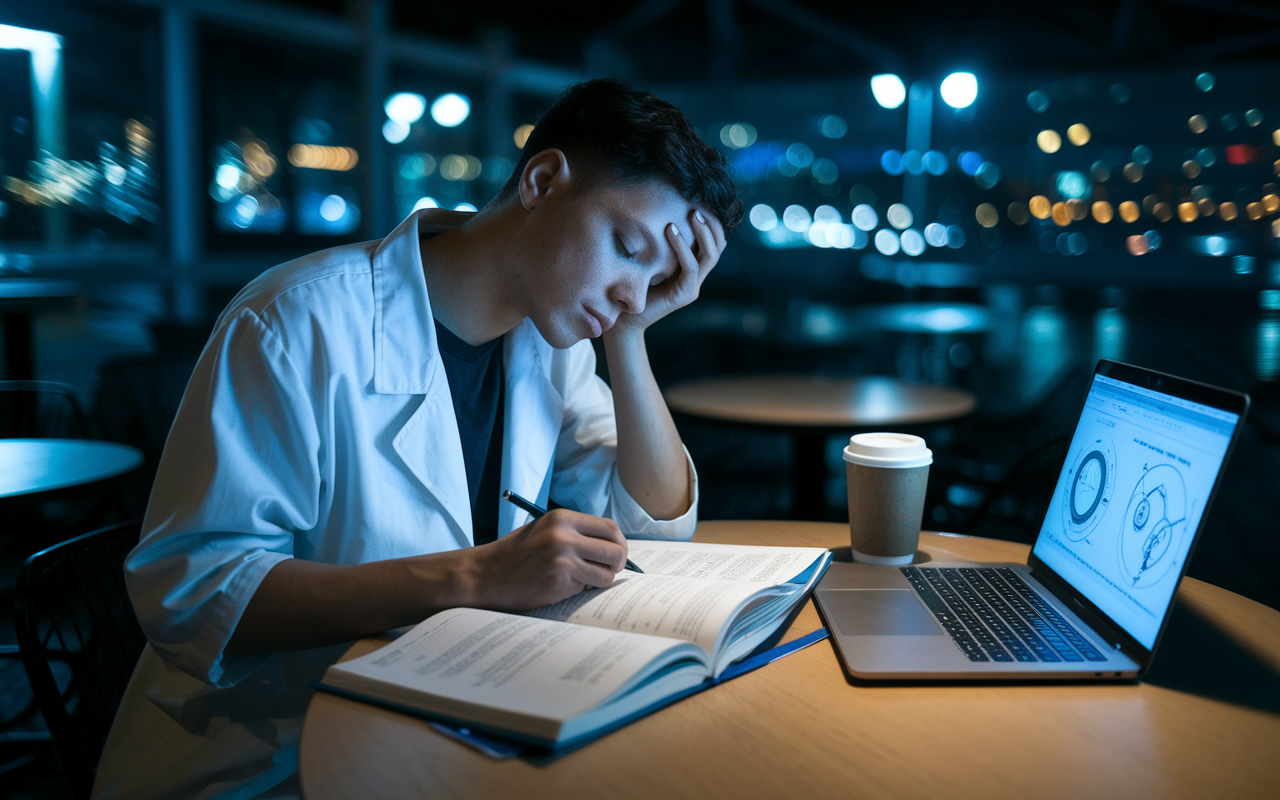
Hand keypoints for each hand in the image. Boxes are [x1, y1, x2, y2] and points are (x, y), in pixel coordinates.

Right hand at [461, 509, 628, 610]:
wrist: (483, 575)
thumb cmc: (516, 554)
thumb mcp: (545, 529)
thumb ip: (575, 532)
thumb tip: (612, 544)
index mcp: (562, 518)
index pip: (610, 528)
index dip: (618, 543)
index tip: (613, 555)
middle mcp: (564, 535)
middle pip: (616, 550)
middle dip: (617, 564)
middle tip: (605, 571)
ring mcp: (562, 559)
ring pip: (608, 574)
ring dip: (600, 580)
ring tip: (582, 580)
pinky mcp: (558, 582)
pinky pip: (588, 588)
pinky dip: (581, 590)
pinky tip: (562, 587)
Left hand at [613, 208, 726, 333]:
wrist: (622, 318)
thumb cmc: (631, 283)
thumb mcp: (648, 256)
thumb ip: (658, 240)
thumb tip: (656, 207)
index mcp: (691, 268)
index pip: (714, 242)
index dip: (712, 222)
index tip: (700, 201)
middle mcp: (696, 277)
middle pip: (718, 247)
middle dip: (711, 224)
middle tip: (696, 205)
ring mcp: (692, 287)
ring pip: (709, 256)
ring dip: (702, 232)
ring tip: (690, 214)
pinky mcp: (683, 295)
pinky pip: (690, 268)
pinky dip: (682, 247)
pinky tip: (670, 230)